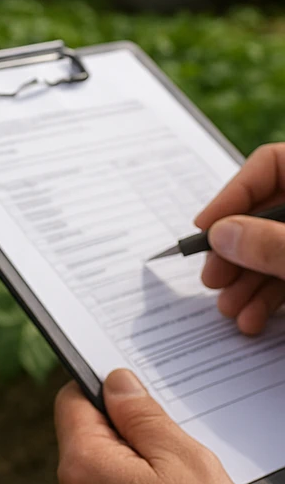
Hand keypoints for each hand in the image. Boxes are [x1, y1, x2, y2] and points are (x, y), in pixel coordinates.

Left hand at [55, 370, 261, 483]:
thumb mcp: (184, 460)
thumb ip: (142, 415)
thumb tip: (114, 382)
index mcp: (83, 466)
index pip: (72, 400)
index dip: (101, 387)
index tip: (132, 390)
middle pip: (88, 438)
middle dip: (126, 434)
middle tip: (171, 447)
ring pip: (102, 475)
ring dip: (133, 470)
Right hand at [195, 143, 284, 334]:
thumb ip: (271, 243)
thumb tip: (221, 234)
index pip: (271, 164)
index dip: (234, 193)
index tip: (206, 227)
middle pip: (267, 214)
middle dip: (236, 251)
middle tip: (213, 278)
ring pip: (276, 251)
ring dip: (247, 283)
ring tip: (230, 310)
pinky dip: (271, 297)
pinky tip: (254, 319)